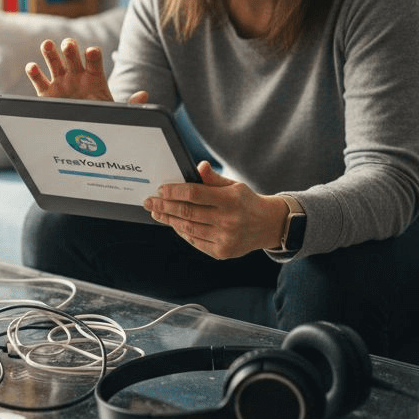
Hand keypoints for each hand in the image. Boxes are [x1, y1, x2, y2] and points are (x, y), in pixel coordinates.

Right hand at [25, 38, 147, 103]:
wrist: (82, 129)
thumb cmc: (99, 114)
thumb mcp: (115, 111)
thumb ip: (130, 103)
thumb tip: (145, 95)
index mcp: (94, 76)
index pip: (94, 60)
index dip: (93, 55)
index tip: (92, 51)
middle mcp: (76, 74)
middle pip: (72, 55)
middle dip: (70, 48)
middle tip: (68, 45)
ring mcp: (60, 81)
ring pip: (54, 61)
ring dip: (50, 51)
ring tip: (48, 45)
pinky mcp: (46, 91)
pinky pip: (39, 80)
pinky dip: (34, 73)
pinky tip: (32, 67)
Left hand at [143, 162, 289, 258]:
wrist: (268, 226)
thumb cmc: (246, 202)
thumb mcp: (234, 185)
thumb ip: (214, 178)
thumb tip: (199, 166)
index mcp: (231, 200)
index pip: (195, 194)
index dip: (174, 191)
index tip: (160, 189)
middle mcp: (228, 220)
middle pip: (187, 213)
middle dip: (164, 206)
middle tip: (150, 201)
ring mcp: (225, 238)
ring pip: (188, 229)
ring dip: (169, 220)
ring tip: (157, 212)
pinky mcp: (222, 252)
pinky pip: (195, 241)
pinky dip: (182, 232)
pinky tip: (173, 223)